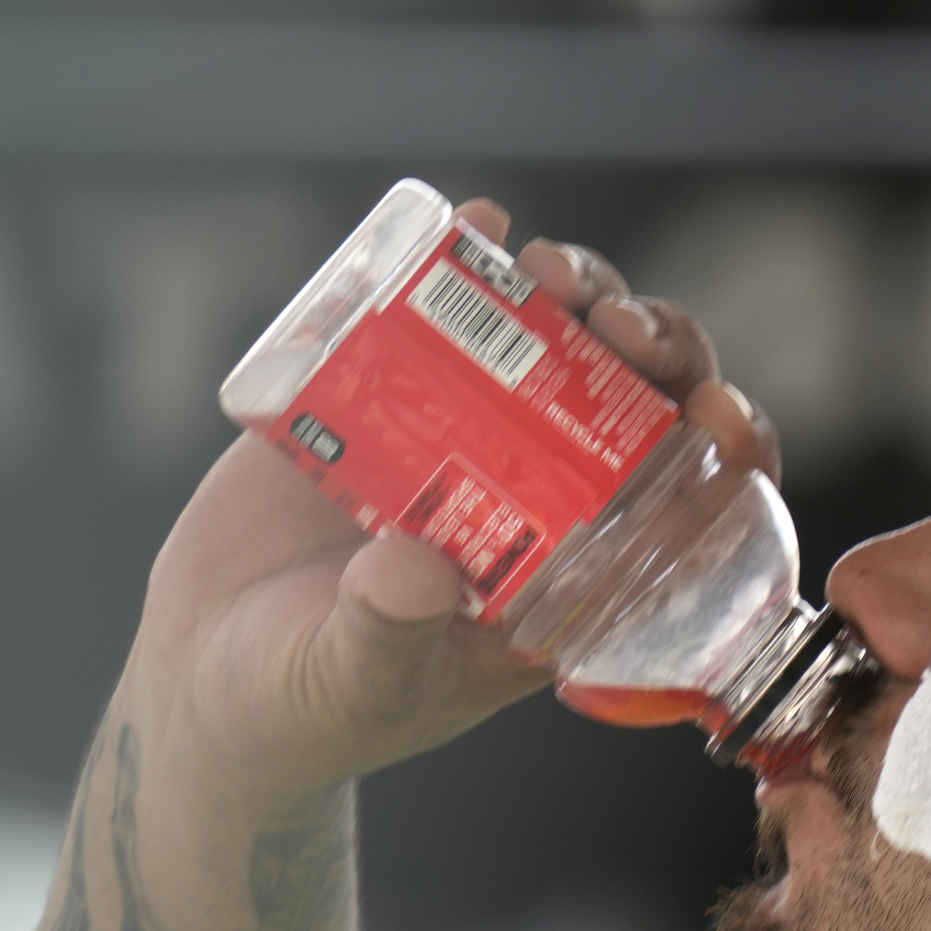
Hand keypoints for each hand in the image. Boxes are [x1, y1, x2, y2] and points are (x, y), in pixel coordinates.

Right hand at [125, 198, 784, 807]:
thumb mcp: (351, 683)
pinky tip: (479, 223)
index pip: (690, 511)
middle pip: (640, 405)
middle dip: (654, 348)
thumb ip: (388, 634)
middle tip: (620, 326)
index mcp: (572, 582)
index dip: (729, 458)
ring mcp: (469, 437)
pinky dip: (468, 259)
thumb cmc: (302, 707)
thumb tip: (419, 568)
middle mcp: (540, 501)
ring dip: (576, 295)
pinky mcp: (388, 392)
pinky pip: (445, 312)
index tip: (718, 415)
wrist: (202, 673)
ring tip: (547, 273)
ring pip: (558, 344)